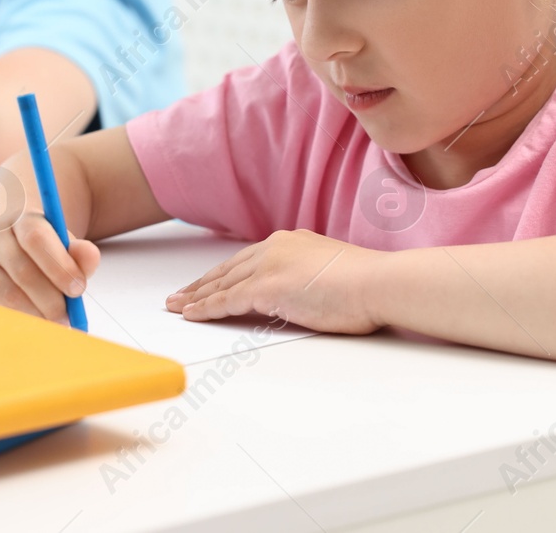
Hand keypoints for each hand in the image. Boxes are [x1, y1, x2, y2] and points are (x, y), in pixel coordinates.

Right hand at [0, 212, 100, 325]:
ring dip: (36, 315)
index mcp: (21, 219)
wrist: (8, 245)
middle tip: (69, 317)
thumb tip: (90, 257)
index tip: (78, 289)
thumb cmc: (44, 250)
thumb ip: (80, 252)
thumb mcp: (64, 244)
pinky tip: (32, 326)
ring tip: (55, 323)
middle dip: (51, 299)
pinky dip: (16, 323)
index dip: (59, 266)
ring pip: (7, 296)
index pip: (36, 238)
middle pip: (22, 272)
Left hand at [165, 230, 383, 333]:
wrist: (379, 283)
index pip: (248, 260)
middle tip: (181, 295)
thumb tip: (304, 294)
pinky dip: (205, 309)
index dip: (225, 274)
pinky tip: (191, 315)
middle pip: (229, 269)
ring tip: (177, 306)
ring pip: (223, 284)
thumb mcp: (332, 274)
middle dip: (202, 284)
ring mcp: (269, 267)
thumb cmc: (368, 284)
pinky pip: (227, 301)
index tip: (209, 282)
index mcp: (291, 242)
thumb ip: (310, 278)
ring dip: (196, 296)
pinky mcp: (266, 288)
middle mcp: (275, 247)